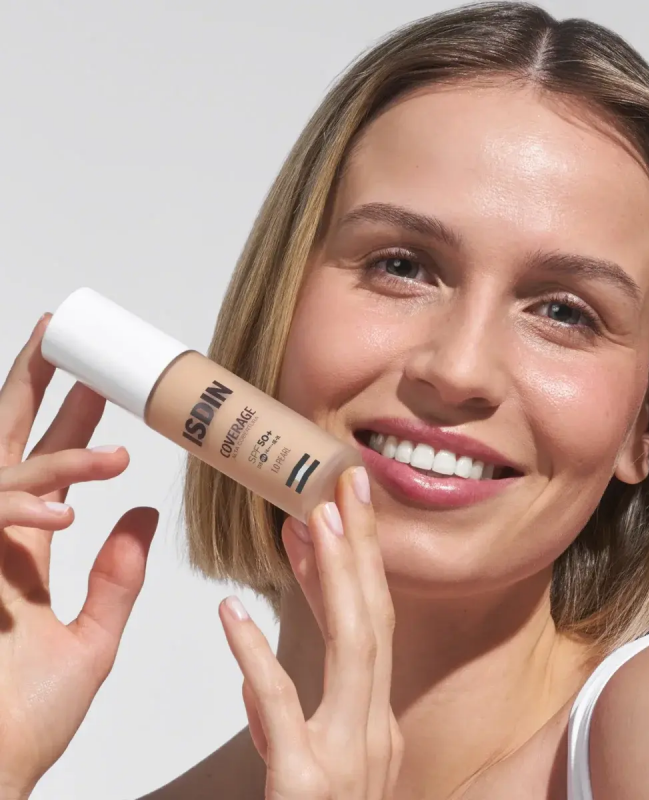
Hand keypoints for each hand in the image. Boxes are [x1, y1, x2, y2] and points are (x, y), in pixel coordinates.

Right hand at [0, 315, 158, 797]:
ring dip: (60, 459)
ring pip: (5, 475)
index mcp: (22, 550)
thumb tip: (146, 514)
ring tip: (116, 454)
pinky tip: (66, 515)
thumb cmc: (23, 723)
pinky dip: (23, 509)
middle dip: (31, 388)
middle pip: (8, 445)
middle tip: (62, 338)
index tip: (96, 378)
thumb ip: (116, 576)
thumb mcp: (89, 640)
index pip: (47, 465)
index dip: (69, 418)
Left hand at [218, 466, 402, 799]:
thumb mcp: (314, 770)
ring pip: (356, 648)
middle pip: (377, 620)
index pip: (372, 628)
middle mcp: (376, 732)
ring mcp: (351, 757)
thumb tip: (261, 667)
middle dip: (364, 548)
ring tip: (314, 520)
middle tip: (347, 486)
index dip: (357, 567)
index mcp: (377, 726)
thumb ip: (293, 719)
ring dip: (336, 578)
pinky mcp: (309, 784)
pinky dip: (257, 657)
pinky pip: (282, 709)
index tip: (337, 515)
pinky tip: (231, 614)